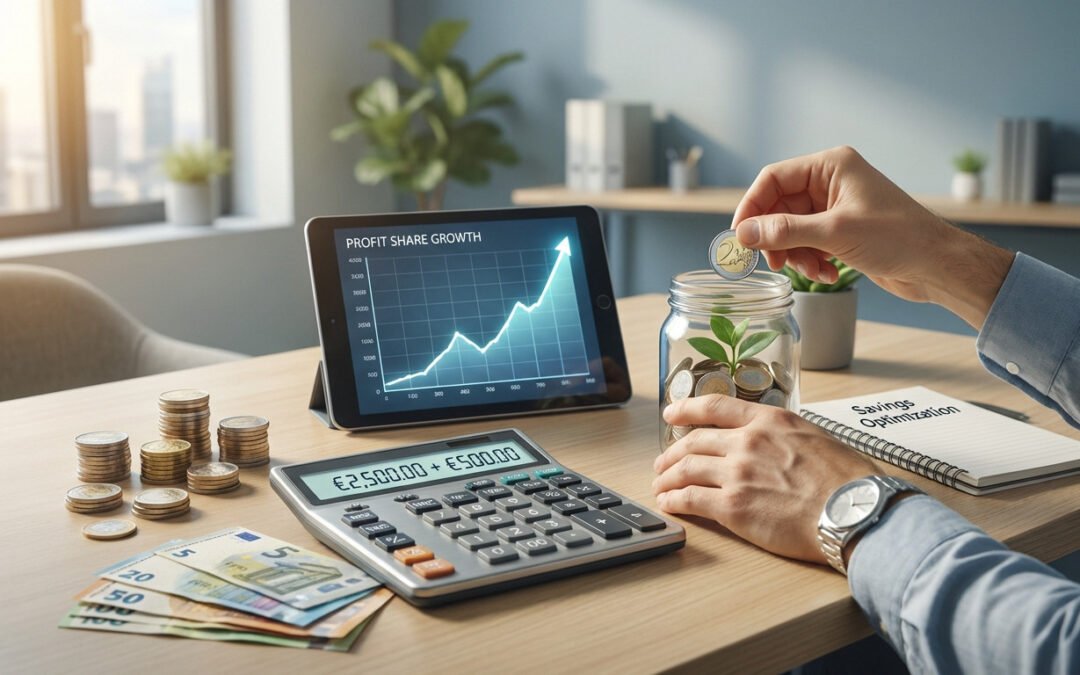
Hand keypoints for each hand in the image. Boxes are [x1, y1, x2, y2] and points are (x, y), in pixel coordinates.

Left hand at [653, 394, 877, 563]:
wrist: (855, 512)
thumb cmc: (851, 482)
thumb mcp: (820, 439)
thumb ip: (789, 437)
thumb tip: (782, 444)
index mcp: (770, 421)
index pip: (715, 407)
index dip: (686, 409)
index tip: (671, 414)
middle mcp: (748, 441)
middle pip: (694, 442)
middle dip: (672, 453)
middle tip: (663, 463)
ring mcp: (737, 473)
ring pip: (686, 469)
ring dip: (667, 477)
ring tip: (660, 485)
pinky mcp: (733, 506)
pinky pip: (690, 499)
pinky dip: (674, 500)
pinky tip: (668, 504)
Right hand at [731, 146, 1013, 329]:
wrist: (937, 265)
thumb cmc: (898, 238)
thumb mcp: (835, 233)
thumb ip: (784, 231)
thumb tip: (743, 234)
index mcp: (831, 166)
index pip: (774, 178)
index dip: (752, 207)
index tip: (739, 237)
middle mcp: (831, 181)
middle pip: (780, 206)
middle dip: (776, 237)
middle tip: (772, 263)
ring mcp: (836, 206)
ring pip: (792, 229)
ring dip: (795, 254)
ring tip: (810, 270)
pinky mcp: (842, 230)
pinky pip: (808, 243)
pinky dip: (811, 260)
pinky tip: (829, 274)